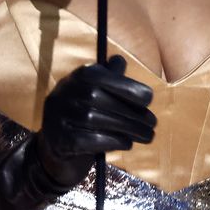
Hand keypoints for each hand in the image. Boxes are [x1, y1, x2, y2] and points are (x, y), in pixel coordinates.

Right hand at [35, 55, 155, 188]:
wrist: (56, 148)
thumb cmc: (84, 115)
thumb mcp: (93, 92)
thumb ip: (108, 77)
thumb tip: (120, 61)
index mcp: (77, 77)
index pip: (102, 77)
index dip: (128, 87)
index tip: (148, 99)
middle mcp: (65, 93)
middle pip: (102, 100)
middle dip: (132, 112)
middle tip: (152, 123)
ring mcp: (60, 117)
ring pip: (97, 120)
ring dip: (129, 129)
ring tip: (146, 135)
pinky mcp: (62, 140)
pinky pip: (91, 140)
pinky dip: (113, 142)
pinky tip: (126, 143)